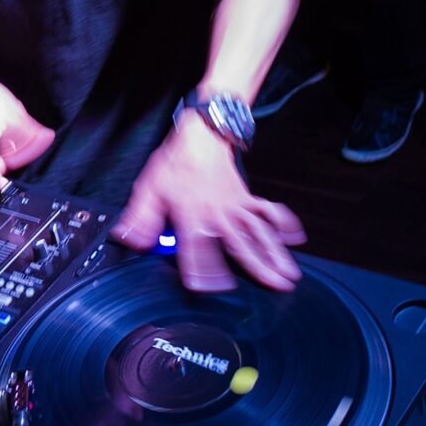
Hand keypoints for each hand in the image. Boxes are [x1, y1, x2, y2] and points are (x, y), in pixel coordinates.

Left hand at [112, 110, 306, 291]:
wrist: (199, 136)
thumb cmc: (175, 164)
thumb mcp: (148, 191)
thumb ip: (140, 219)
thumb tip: (130, 240)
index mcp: (192, 217)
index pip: (197, 250)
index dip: (200, 271)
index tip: (208, 288)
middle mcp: (218, 215)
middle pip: (240, 244)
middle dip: (258, 267)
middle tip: (275, 286)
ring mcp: (236, 207)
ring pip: (259, 232)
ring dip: (275, 253)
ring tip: (289, 274)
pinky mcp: (247, 198)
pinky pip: (268, 211)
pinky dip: (284, 222)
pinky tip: (295, 238)